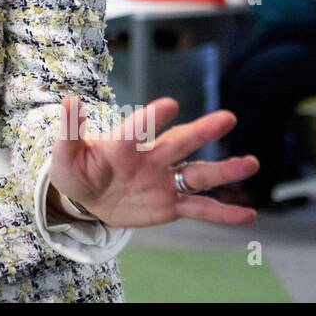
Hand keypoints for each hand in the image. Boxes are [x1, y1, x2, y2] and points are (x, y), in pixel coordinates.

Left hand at [47, 95, 259, 227]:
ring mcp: (163, 181)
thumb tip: (70, 100)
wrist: (86, 199)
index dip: (152, 118)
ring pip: (197, 174)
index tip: (171, 104)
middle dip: (201, 132)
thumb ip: (69, 130)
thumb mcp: (64, 154)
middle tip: (227, 118)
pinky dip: (222, 212)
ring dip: (223, 170)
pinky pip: (199, 208)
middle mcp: (150, 158)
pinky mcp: (170, 205)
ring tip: (251, 163)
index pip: (139, 129)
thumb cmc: (76, 170)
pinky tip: (248, 215)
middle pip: (179, 143)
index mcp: (123, 144)